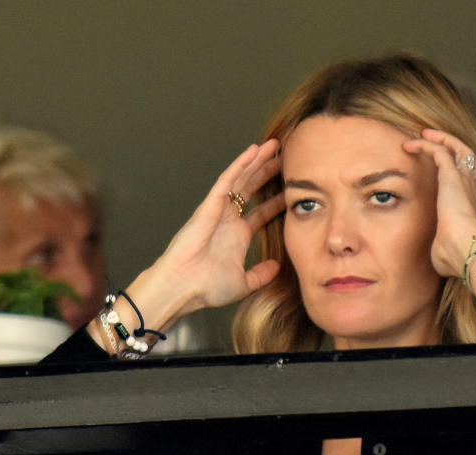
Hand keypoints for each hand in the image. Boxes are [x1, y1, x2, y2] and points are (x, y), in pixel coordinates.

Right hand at [153, 139, 285, 313]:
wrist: (184, 287)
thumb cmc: (204, 288)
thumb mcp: (243, 283)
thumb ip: (260, 275)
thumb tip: (276, 267)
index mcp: (236, 237)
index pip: (261, 212)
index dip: (276, 200)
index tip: (291, 190)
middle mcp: (228, 220)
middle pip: (251, 189)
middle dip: (267, 173)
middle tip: (285, 157)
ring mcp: (218, 210)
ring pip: (241, 179)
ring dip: (257, 162)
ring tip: (273, 146)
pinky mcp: (209, 205)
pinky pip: (227, 180)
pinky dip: (240, 165)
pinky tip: (253, 151)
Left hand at [403, 129, 475, 277]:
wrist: (465, 248)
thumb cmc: (456, 255)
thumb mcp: (446, 252)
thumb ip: (441, 250)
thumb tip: (436, 259)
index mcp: (474, 207)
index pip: (475, 183)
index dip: (464, 175)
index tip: (446, 174)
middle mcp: (473, 189)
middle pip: (472, 160)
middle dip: (456, 149)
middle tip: (438, 145)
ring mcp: (464, 180)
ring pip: (458, 148)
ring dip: (441, 139)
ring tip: (424, 135)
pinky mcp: (451, 174)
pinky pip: (439, 149)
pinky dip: (426, 143)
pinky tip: (410, 145)